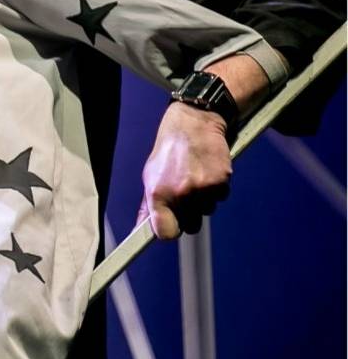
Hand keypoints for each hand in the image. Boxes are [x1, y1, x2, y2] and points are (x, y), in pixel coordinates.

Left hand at [140, 102, 232, 239]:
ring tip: (195, 178)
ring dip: (204, 200)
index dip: (170, 231)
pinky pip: (220, 197)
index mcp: (158, 195)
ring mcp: (201, 189)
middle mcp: (180, 194)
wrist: (193, 125)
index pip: (166, 233)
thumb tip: (138, 230)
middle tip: (186, 194)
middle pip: (191, 226)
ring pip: (207, 212)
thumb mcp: (150, 177)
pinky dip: (217, 189)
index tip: (172, 226)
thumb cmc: (169, 152)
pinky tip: (208, 172)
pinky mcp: (220, 182)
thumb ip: (148, 206)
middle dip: (190, 215)